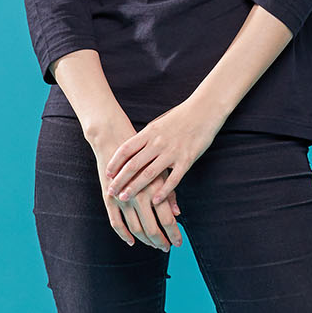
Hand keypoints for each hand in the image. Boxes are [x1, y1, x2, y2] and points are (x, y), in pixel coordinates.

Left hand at [104, 94, 213, 245]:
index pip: (126, 149)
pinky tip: (155, 201)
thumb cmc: (180, 117)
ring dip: (135, 188)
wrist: (204, 110)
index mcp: (150, 132)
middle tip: (110, 191)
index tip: (107, 173)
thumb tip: (132, 150)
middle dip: (120, 180)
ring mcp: (172, 152)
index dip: (115, 162)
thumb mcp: (159, 124)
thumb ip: (146, 138)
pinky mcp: (186, 160)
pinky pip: (173, 179)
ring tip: (124, 198)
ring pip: (149, 174)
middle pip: (134, 164)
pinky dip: (163, 192)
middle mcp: (158, 143)